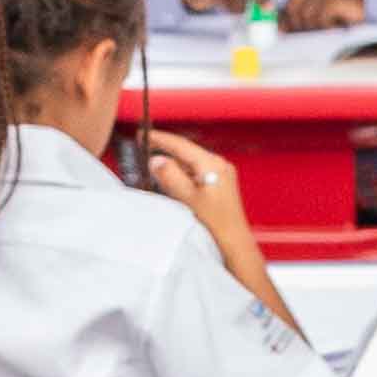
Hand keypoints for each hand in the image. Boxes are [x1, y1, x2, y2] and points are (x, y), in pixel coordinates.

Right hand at [127, 122, 265, 281]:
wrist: (234, 242)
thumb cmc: (216, 223)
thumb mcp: (188, 198)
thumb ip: (170, 177)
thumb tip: (156, 161)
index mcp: (212, 164)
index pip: (181, 145)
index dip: (159, 139)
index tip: (143, 135)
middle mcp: (219, 165)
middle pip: (186, 152)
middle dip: (164, 150)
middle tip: (144, 147)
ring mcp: (221, 174)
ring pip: (190, 163)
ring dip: (172, 164)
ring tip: (153, 166)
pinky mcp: (220, 184)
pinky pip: (196, 172)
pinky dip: (181, 174)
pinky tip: (171, 181)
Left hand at [278, 0, 364, 32]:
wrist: (362, 6)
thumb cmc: (336, 14)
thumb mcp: (312, 18)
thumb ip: (295, 21)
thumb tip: (279, 30)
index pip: (283, 11)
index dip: (288, 25)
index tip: (297, 33)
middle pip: (293, 16)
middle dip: (303, 27)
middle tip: (319, 29)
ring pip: (306, 19)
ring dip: (318, 28)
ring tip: (330, 25)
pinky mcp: (330, 0)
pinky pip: (320, 19)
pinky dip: (328, 26)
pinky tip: (337, 23)